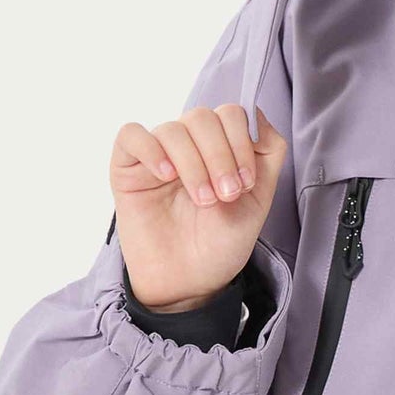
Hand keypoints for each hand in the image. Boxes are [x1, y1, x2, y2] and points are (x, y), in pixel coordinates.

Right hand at [110, 105, 288, 311]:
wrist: (192, 281)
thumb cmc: (221, 241)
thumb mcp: (259, 197)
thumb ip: (267, 153)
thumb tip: (257, 116)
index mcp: (219, 146)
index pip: (231, 114)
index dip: (242, 143)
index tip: (246, 183)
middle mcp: (188, 144)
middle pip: (203, 117)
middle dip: (220, 155)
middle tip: (226, 195)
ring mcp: (157, 154)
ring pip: (173, 129)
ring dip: (193, 163)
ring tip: (203, 200)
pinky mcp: (127, 169)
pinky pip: (131, 136)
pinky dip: (151, 149)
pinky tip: (166, 176)